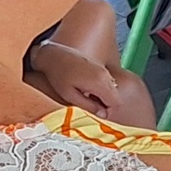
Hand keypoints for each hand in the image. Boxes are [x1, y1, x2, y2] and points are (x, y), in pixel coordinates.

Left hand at [25, 38, 153, 125]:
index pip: (116, 103)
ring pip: (113, 89)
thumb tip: (103, 115)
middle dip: (106, 104)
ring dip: (104, 96)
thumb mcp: (70, 96)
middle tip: (89, 104)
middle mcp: (105, 76)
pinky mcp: (100, 67)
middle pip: (116, 96)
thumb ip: (89, 106)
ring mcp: (104, 70)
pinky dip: (102, 89)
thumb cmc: (59, 77)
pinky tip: (87, 88)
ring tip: (86, 95)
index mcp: (99, 83)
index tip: (94, 111)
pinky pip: (108, 82)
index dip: (108, 111)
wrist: (54, 55)